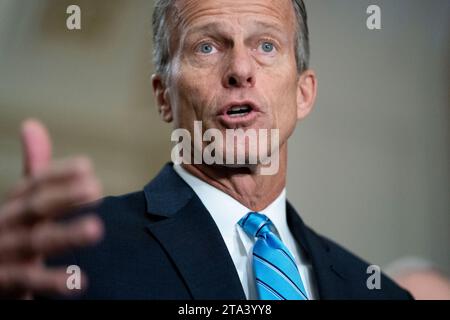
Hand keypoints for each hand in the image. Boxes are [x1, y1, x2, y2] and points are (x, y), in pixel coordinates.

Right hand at [0, 119, 103, 298]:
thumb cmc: (10, 231)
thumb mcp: (21, 200)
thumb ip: (34, 169)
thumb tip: (32, 124)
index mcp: (14, 204)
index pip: (33, 182)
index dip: (58, 174)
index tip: (87, 166)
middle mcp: (7, 223)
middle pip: (35, 207)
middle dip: (63, 197)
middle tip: (96, 189)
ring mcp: (5, 251)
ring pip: (36, 242)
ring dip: (66, 234)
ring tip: (96, 229)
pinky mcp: (6, 280)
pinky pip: (30, 280)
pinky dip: (53, 281)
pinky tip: (79, 280)